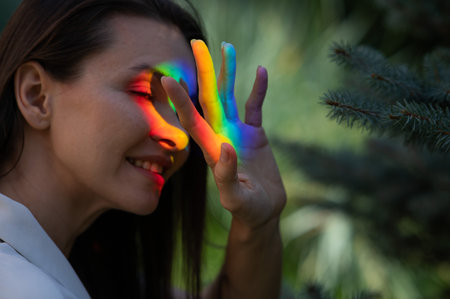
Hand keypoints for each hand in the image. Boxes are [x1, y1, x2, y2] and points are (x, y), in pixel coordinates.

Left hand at [161, 40, 285, 228]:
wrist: (263, 211)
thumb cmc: (247, 209)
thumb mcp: (237, 198)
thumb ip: (227, 175)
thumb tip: (225, 146)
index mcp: (211, 149)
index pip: (192, 119)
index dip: (180, 99)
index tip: (167, 78)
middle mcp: (220, 134)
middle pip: (209, 97)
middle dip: (204, 71)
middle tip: (198, 43)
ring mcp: (237, 132)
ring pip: (229, 96)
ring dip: (228, 72)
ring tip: (227, 46)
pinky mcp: (255, 134)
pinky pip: (255, 106)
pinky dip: (258, 89)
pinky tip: (261, 71)